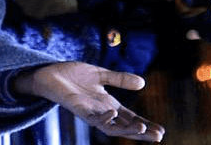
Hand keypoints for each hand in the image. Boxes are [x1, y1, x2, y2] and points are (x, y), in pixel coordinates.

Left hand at [12, 61, 164, 140]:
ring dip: (126, 129)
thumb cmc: (72, 76)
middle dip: (141, 133)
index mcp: (108, 104)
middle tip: (159, 136)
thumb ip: (120, 79)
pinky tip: (114, 113)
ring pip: (110, 127)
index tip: (161, 132)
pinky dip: (104, 117)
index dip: (145, 125)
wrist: (48, 73)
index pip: (130, 118)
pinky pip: (91, 117)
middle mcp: (100, 112)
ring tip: (142, 128)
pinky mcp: (76, 109)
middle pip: (124, 127)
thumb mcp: (101, 75)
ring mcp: (89, 112)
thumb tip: (143, 84)